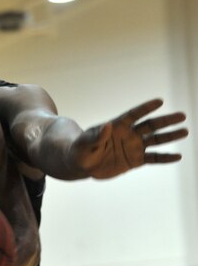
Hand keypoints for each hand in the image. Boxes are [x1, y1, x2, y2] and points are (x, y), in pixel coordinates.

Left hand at [73, 99, 187, 178]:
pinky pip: (153, 158)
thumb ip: (96, 136)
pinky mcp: (135, 160)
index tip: (160, 101)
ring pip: (155, 140)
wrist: (82, 164)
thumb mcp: (84, 144)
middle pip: (150, 125)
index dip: (145, 108)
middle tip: (182, 115)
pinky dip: (165, 158)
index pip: (133, 115)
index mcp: (117, 126)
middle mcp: (129, 134)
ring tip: (185, 131)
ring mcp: (133, 147)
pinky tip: (178, 156)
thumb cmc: (80, 151)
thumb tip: (107, 125)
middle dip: (165, 121)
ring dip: (170, 136)